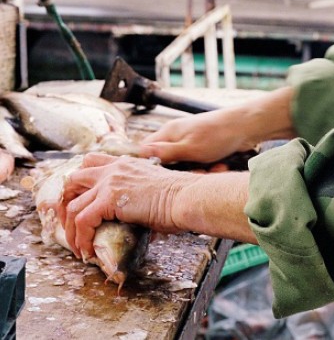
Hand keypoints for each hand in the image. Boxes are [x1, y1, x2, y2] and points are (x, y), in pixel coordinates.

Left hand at [61, 153, 195, 259]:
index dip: (81, 183)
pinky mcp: (109, 199)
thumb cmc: (178, 198)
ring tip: (79, 247)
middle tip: (72, 226)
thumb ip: (136, 200)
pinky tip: (88, 251)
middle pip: (74, 179)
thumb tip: (135, 222)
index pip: (91, 163)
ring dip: (71, 230)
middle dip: (67, 203)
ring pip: (73, 205)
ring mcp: (110, 182)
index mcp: (126, 163)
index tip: (80, 204)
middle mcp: (114, 168)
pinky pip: (82, 221)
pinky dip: (81, 238)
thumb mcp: (152, 191)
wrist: (185, 198)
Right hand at [138, 86, 295, 164]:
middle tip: (187, 176)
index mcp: (169, 131)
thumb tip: (142, 153)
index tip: (155, 179)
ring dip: (193, 171)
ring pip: (182, 164)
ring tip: (207, 171)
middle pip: (163, 159)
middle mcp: (177, 135)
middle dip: (174, 172)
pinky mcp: (202, 146)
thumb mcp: (190, 148)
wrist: (247, 126)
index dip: (147, 166)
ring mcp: (190, 140)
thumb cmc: (219, 134)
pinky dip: (205, 168)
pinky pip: (196, 162)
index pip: (144, 149)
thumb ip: (166, 152)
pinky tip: (216, 168)